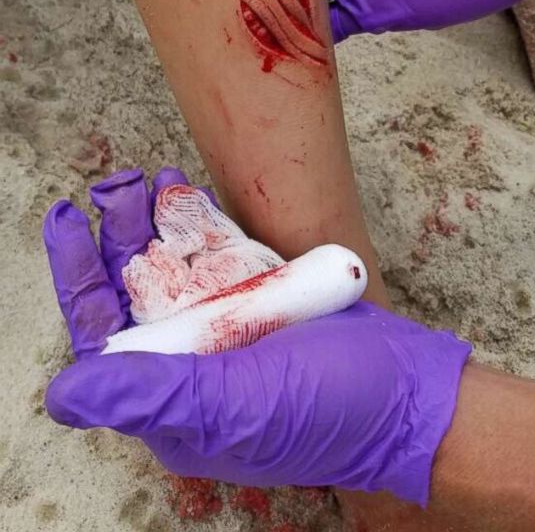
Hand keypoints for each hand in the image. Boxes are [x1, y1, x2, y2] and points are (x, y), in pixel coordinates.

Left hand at [44, 166, 470, 506]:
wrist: (413, 394)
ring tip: (152, 178)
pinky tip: (190, 193)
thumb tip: (64, 392)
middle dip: (122, 236)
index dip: (79, 278)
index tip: (68, 219)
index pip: (104, 339)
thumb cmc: (330, 411)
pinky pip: (220, 260)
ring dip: (158, 223)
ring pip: (176, 269)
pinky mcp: (263, 304)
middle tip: (122, 183)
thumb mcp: (236, 406)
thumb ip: (152, 396)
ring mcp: (228, 332)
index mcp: (173, 401)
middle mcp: (192, 367)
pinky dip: (203, 226)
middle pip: (137, 293)